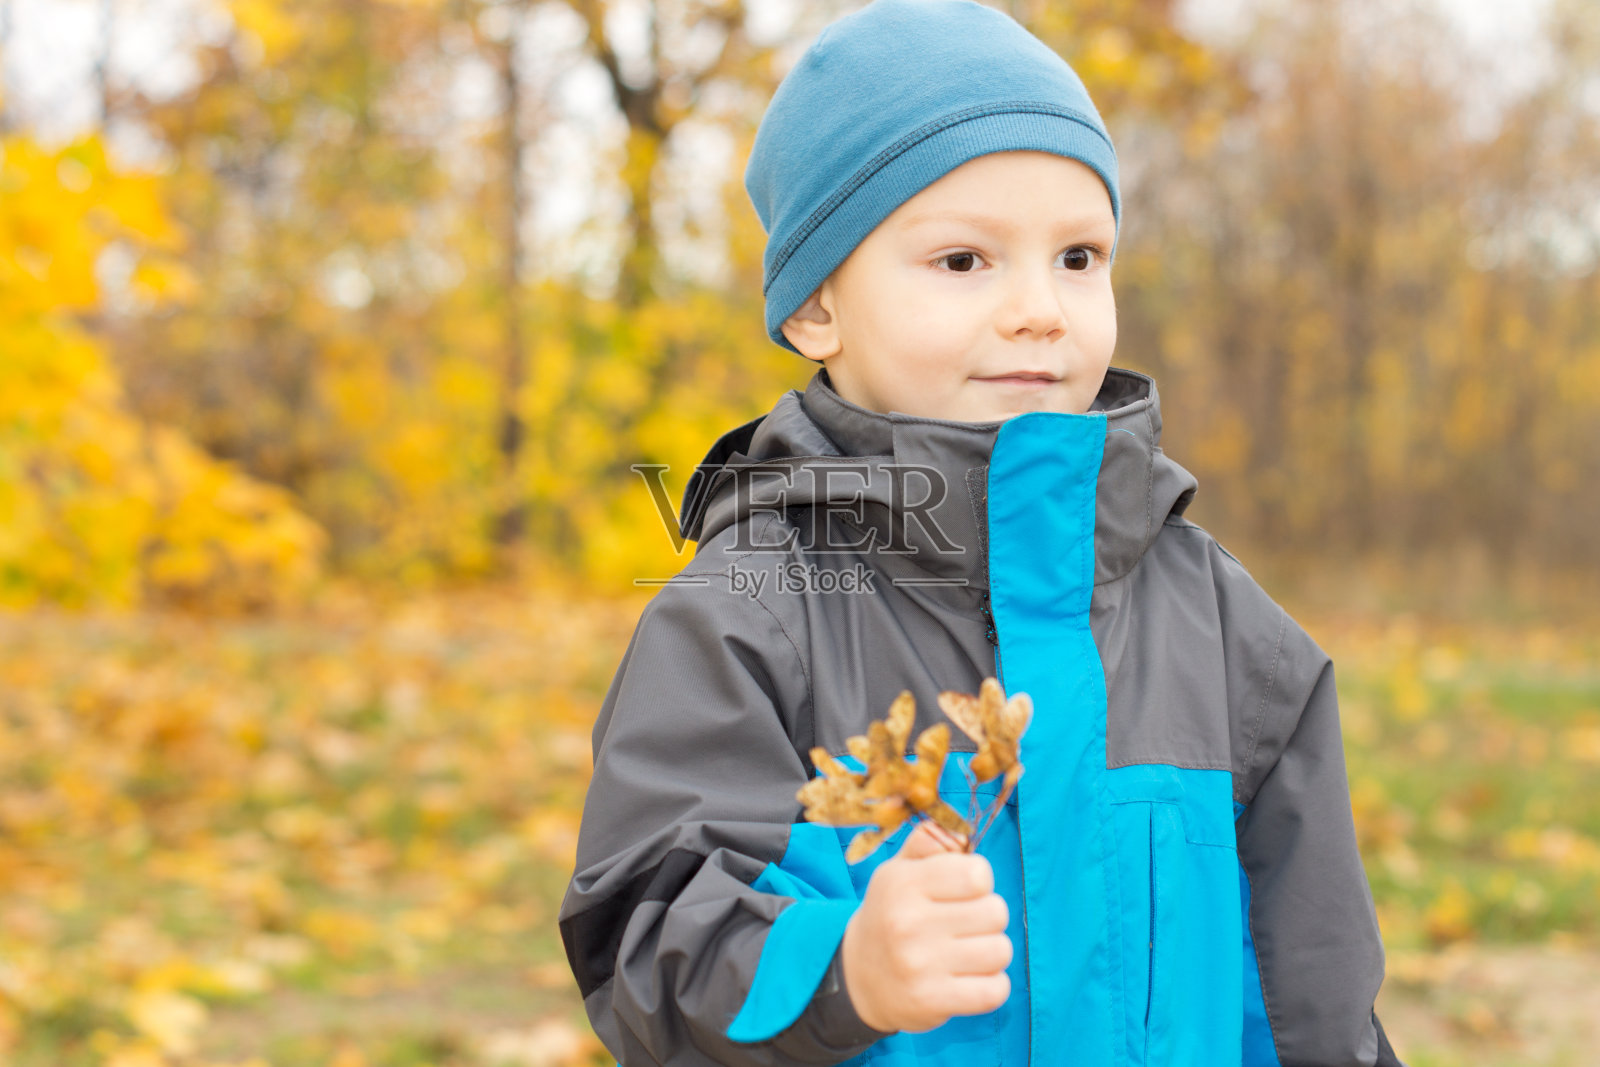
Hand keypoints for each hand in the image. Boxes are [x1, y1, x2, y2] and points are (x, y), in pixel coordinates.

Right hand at [839, 821, 1012, 1032]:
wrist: (858, 978)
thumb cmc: (891, 914)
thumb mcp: (898, 870)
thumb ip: (929, 842)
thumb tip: (961, 835)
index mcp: (904, 883)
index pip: (978, 874)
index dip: (979, 882)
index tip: (962, 892)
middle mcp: (908, 922)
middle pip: (996, 912)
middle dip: (987, 917)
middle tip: (964, 925)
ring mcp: (920, 966)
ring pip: (1000, 951)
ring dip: (990, 952)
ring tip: (965, 952)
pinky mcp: (932, 1002)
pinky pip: (996, 990)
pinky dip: (991, 985)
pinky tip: (968, 979)